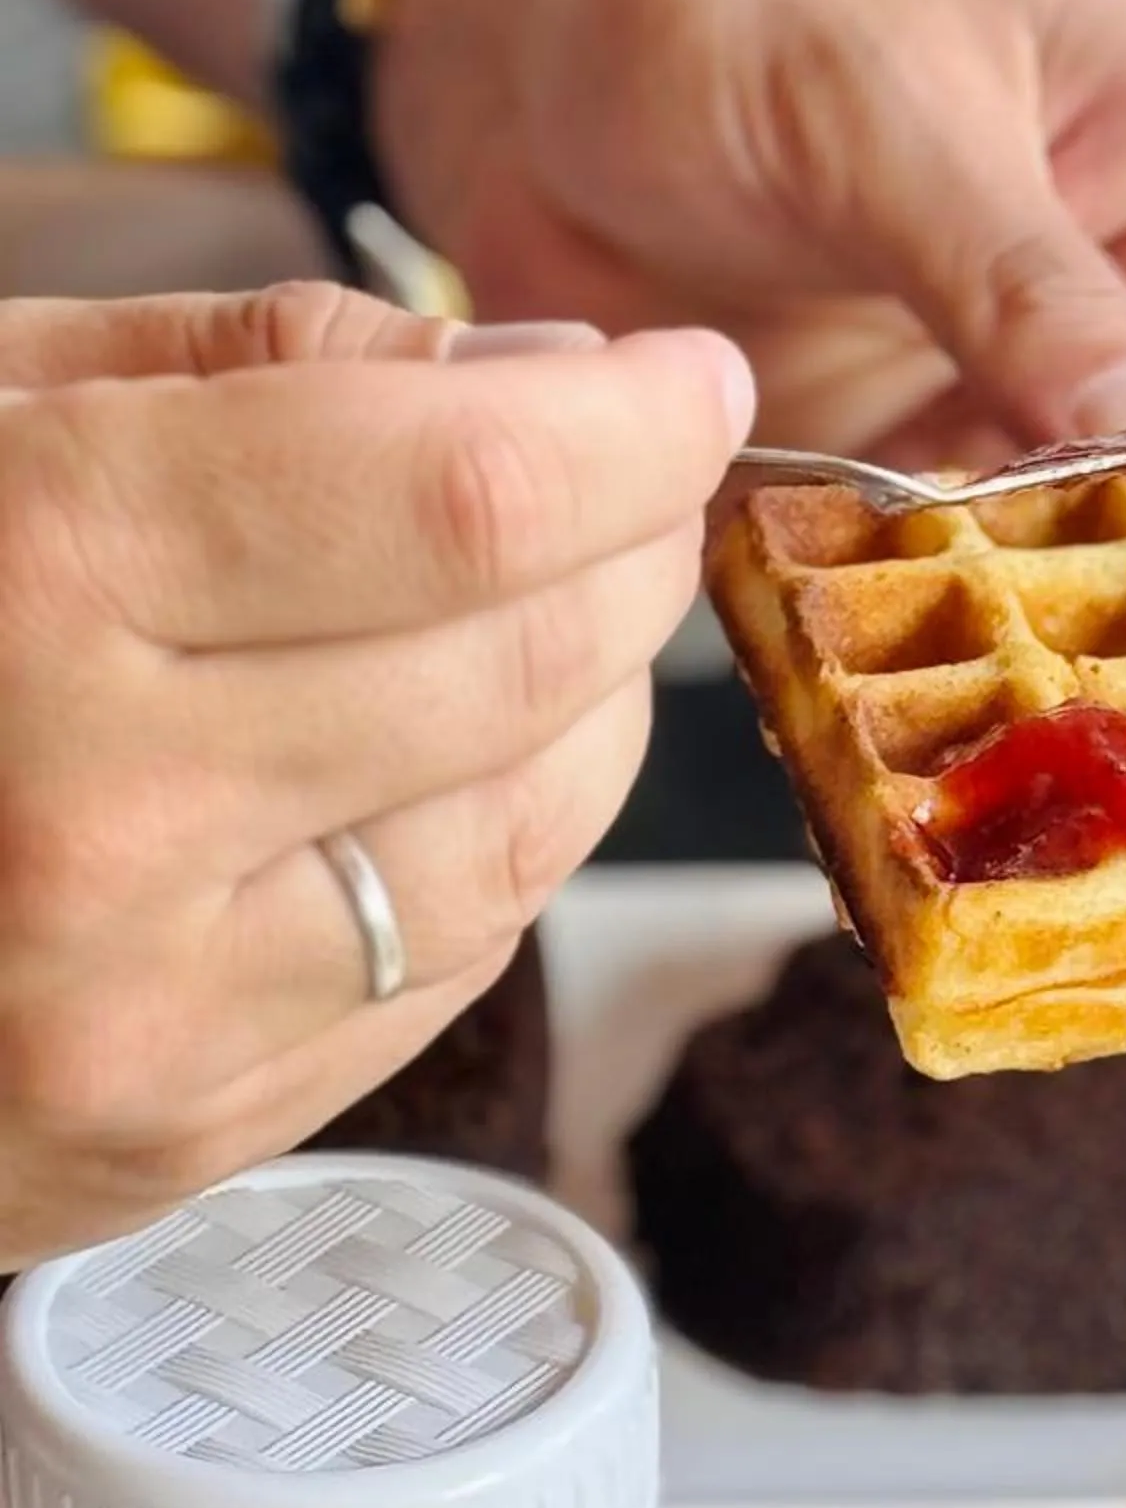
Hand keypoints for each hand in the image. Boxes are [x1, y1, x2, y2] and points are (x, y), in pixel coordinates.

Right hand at [0, 282, 749, 1266]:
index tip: (679, 381)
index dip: (629, 426)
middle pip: (535, 664)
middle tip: (625, 478)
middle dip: (628, 550)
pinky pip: (453, 961)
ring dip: (589, 700)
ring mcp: (146, 1020)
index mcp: (33, 583)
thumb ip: (256, 370)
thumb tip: (524, 379)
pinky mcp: (177, 1137)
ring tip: (539, 606)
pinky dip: (494, 834)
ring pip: (531, 833)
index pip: (472, 495)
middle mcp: (100, 823)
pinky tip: (429, 754)